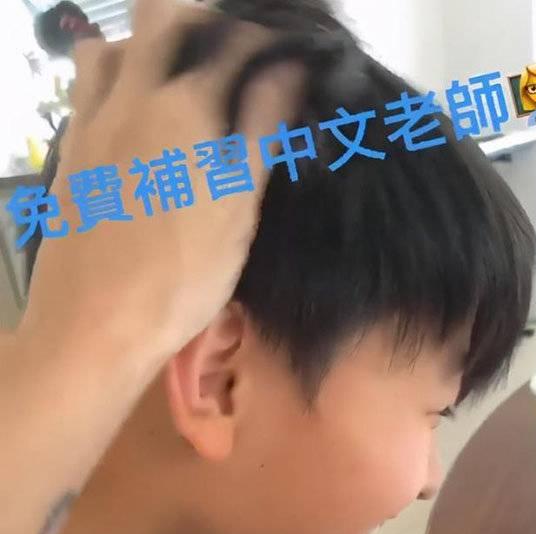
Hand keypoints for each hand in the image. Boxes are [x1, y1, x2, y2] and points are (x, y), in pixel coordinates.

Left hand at [22, 0, 303, 359]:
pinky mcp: (68, 154)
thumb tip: (289, 69)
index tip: (287, 58)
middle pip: (161, 16)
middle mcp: (129, 97)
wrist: (96, 324)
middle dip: (203, 22)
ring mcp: (91, 124)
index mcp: (183, 106)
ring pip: (107, 47)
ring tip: (175, 82)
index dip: (266, 40)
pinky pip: (84, 92)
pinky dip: (111, 83)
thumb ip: (262, 129)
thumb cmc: (182, 273)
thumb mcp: (239, 205)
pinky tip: (133, 122)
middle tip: (232, 58)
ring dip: (144, 47)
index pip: (232, 41)